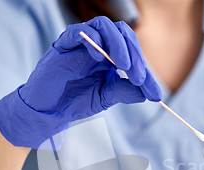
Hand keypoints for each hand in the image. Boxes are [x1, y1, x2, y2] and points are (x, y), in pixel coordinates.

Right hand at [0, 16, 160, 147]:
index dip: (145, 70)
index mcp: (110, 55)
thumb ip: (126, 91)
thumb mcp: (106, 97)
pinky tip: (99, 57)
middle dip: (135, 55)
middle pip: (122, 33)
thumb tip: (148, 93)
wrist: (49, 110)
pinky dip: (91, 40)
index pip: (132, 51)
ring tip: (124, 66)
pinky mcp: (63, 44)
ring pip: (103, 26)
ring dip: (117, 44)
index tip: (154, 93)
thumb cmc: (76, 101)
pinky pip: (77, 32)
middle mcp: (98, 44)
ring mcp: (81, 42)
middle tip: (139, 77)